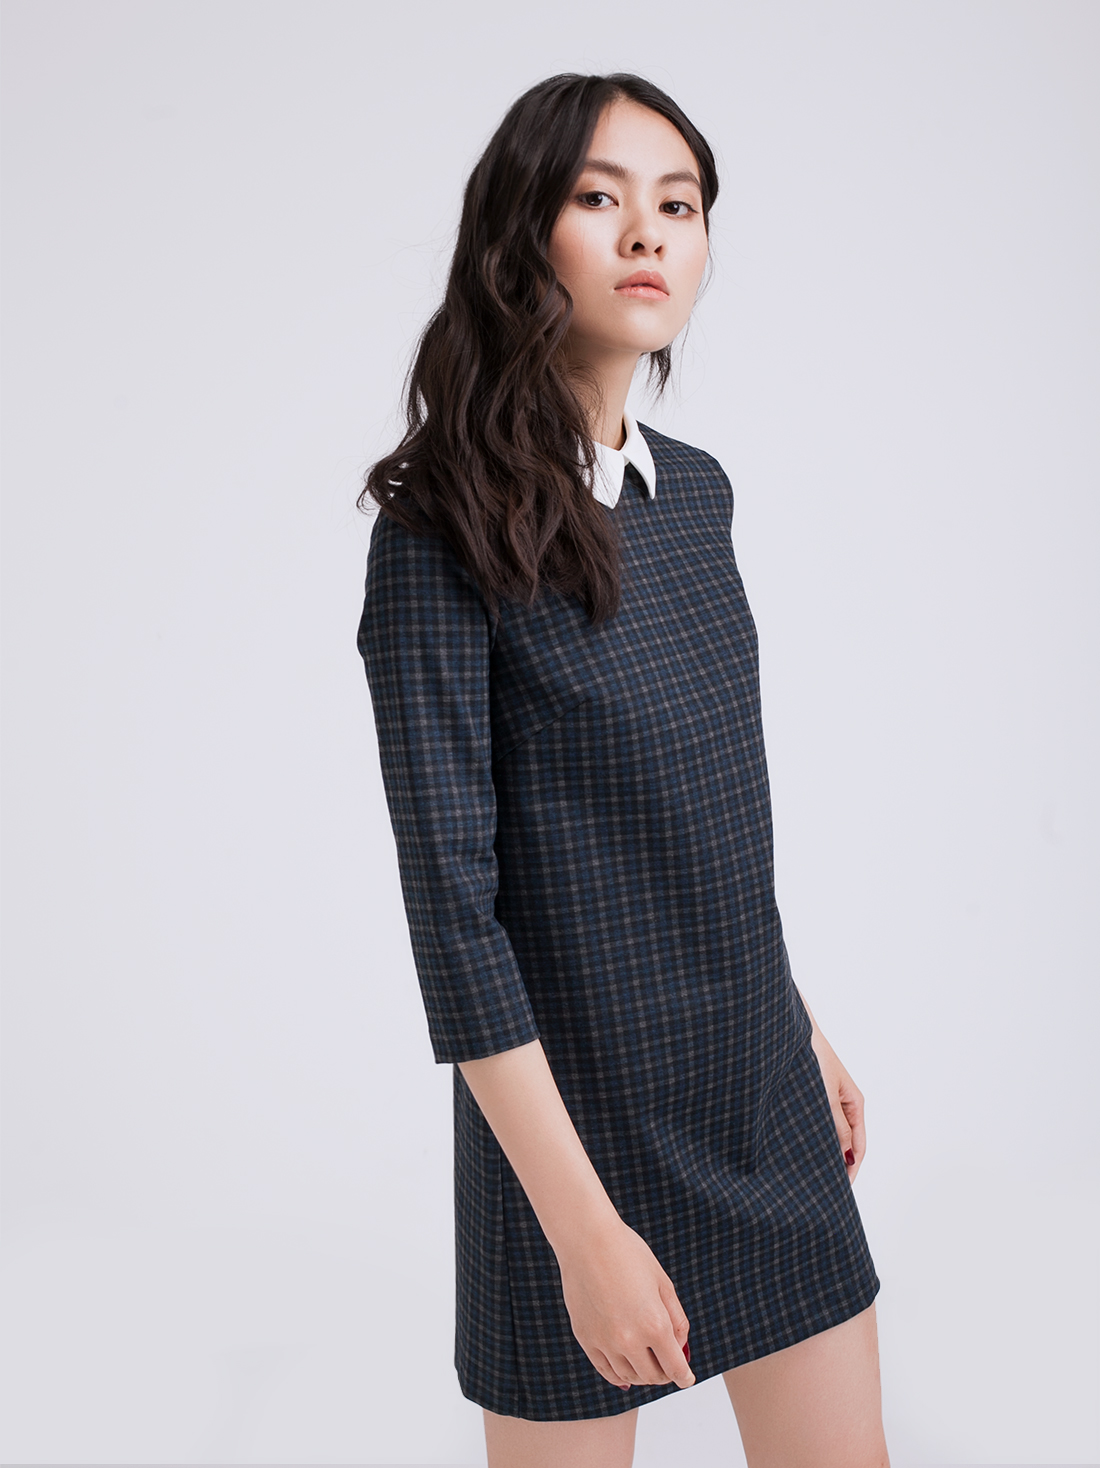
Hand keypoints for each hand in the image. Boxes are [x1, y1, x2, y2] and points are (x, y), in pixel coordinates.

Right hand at [555, 1217, 695, 1391]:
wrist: (587, 1240)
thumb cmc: (628, 1254)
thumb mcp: (663, 1283)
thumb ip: (676, 1319)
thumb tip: (680, 1348)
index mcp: (654, 1325)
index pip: (675, 1368)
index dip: (684, 1377)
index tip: (687, 1378)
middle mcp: (629, 1340)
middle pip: (652, 1376)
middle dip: (665, 1374)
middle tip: (668, 1366)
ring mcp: (604, 1342)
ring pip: (629, 1376)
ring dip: (642, 1375)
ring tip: (648, 1363)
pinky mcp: (585, 1338)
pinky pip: (606, 1370)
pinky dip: (619, 1375)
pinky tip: (626, 1372)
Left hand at [809, 1024, 865, 1181]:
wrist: (792, 1031)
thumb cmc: (813, 1056)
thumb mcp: (825, 1094)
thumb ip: (835, 1125)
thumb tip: (845, 1155)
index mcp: (856, 1103)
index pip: (860, 1146)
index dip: (851, 1170)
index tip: (841, 1191)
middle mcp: (845, 1104)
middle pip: (847, 1144)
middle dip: (839, 1166)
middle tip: (824, 1190)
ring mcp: (829, 1101)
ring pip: (831, 1135)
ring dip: (825, 1153)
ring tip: (811, 1175)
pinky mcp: (813, 1097)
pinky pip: (818, 1125)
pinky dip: (814, 1139)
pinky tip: (800, 1150)